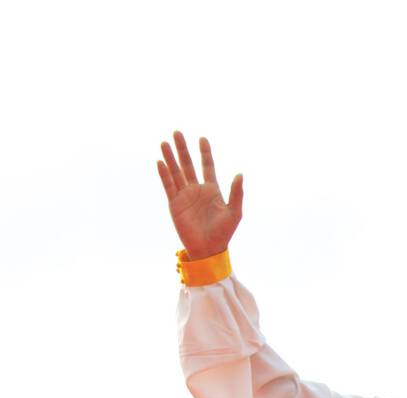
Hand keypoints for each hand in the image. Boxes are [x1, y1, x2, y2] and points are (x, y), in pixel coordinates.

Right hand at [157, 130, 242, 259]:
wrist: (208, 250)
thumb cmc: (223, 233)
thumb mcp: (234, 212)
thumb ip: (236, 193)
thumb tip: (240, 174)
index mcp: (212, 190)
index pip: (207, 166)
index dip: (205, 153)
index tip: (202, 139)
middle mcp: (197, 190)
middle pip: (188, 164)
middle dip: (183, 149)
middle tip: (177, 132)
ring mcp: (184, 196)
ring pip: (176, 172)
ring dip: (170, 157)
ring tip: (165, 143)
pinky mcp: (174, 204)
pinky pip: (168, 186)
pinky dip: (164, 174)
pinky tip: (160, 162)